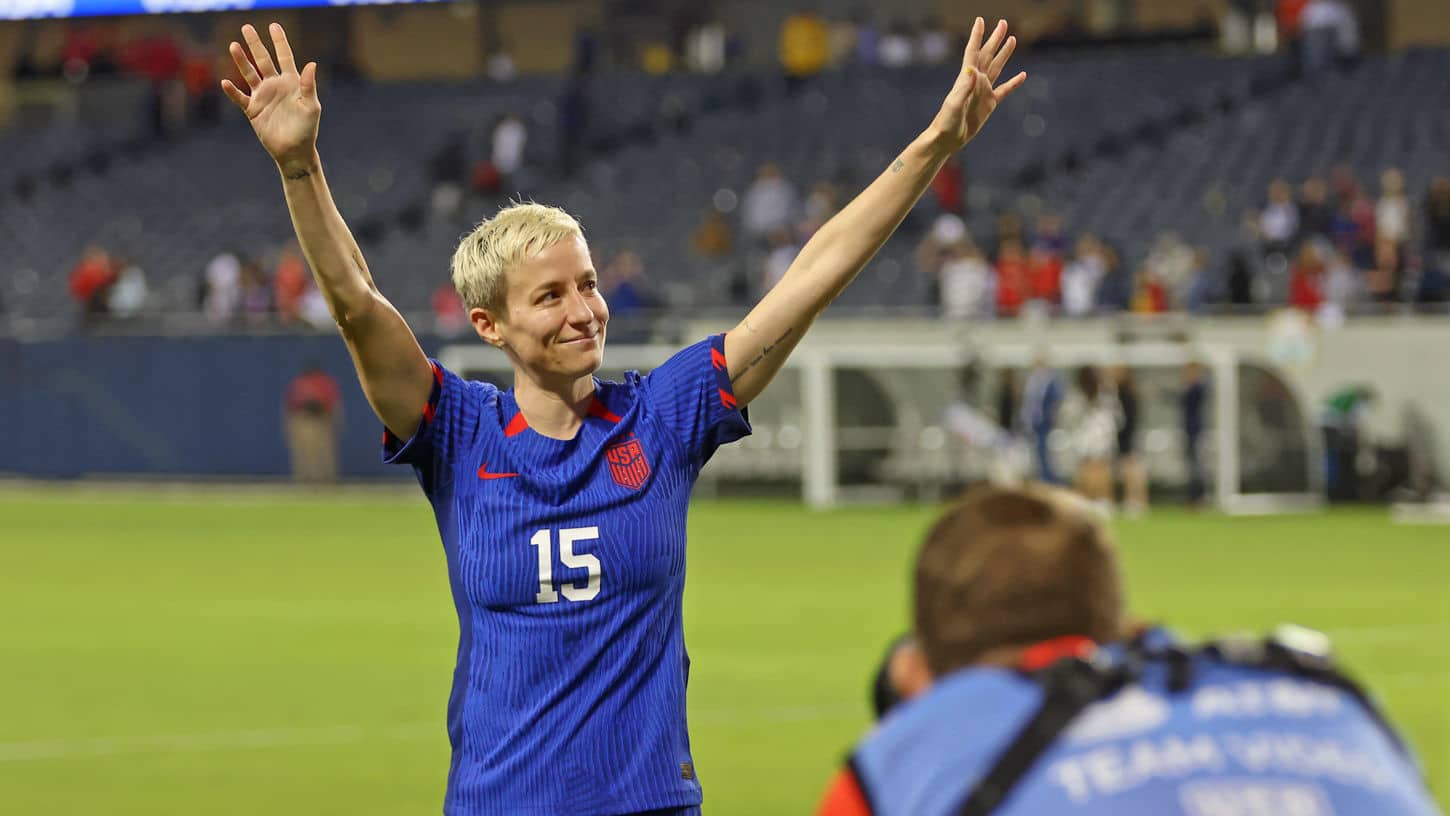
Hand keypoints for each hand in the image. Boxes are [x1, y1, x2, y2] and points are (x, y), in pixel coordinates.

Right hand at [221, 23, 320, 173]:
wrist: (294, 151)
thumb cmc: (307, 129)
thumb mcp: (311, 106)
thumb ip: (308, 85)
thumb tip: (312, 64)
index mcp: (291, 82)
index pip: (284, 57)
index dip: (280, 42)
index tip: (274, 26)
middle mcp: (275, 86)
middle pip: (263, 60)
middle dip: (255, 44)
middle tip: (246, 27)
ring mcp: (262, 96)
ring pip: (249, 74)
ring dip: (241, 61)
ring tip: (233, 45)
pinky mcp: (253, 110)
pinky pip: (239, 98)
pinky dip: (232, 91)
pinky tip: (225, 82)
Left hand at [926, 17, 1026, 152]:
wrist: (948, 138)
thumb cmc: (947, 121)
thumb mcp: (955, 103)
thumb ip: (965, 86)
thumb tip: (973, 69)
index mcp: (966, 78)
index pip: (973, 52)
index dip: (977, 36)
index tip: (980, 20)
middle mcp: (975, 81)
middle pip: (988, 54)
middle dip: (995, 39)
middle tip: (1004, 23)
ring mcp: (983, 91)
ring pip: (997, 67)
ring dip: (1004, 53)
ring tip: (1013, 39)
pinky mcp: (989, 103)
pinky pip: (1004, 90)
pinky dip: (1013, 82)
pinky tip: (1022, 75)